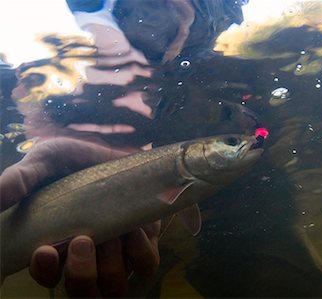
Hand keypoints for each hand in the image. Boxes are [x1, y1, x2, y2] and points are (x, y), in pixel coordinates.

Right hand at [0, 137, 159, 296]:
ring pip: (114, 286)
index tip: (44, 251)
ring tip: (112, 234)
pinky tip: (133, 229)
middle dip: (81, 274)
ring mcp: (117, 252)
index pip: (47, 276)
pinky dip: (141, 252)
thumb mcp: (44, 162)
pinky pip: (147, 264)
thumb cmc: (72, 159)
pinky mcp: (143, 242)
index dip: (45, 272)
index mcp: (57, 244)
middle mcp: (87, 256)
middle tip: (83, 239)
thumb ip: (20, 179)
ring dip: (112, 265)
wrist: (113, 147)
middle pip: (83, 291)